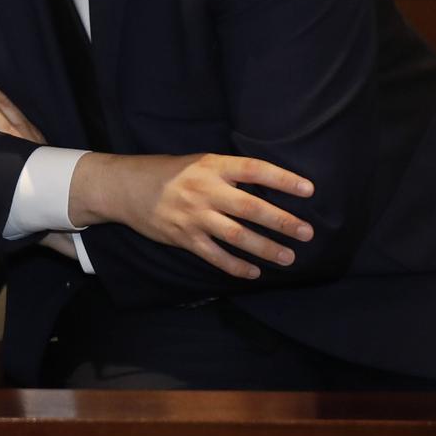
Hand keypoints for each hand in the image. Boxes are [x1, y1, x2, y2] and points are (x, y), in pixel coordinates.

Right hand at [73, 152, 315, 279]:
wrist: (126, 188)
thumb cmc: (169, 172)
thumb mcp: (199, 163)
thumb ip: (228, 174)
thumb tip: (266, 188)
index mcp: (212, 167)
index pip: (254, 170)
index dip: (282, 179)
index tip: (309, 189)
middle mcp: (205, 191)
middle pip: (250, 207)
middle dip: (281, 221)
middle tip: (307, 232)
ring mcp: (194, 216)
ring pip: (236, 235)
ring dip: (264, 248)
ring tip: (288, 257)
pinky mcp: (184, 238)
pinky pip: (214, 255)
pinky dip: (235, 266)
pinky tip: (253, 273)